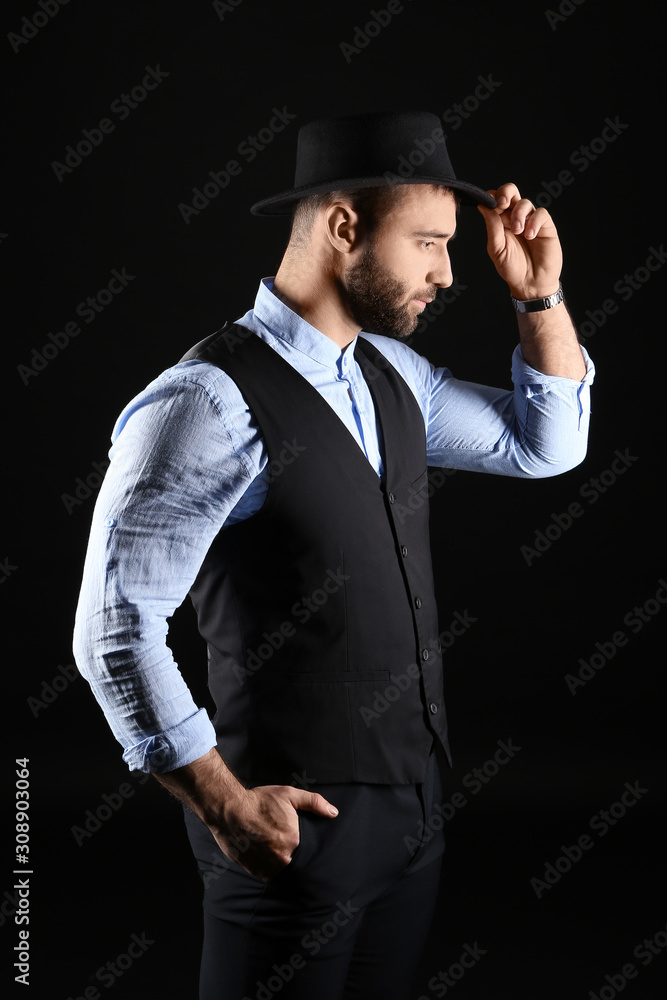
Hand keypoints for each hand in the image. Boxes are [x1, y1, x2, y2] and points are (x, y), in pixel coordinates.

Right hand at [214, 783, 338, 881]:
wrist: (229, 809)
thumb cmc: (259, 801)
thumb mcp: (289, 795)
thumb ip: (314, 803)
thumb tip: (333, 812)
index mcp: (294, 841)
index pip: (309, 852)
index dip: (308, 849)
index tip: (304, 845)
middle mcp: (283, 858)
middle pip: (296, 862)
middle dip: (295, 856)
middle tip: (287, 846)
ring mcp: (268, 867)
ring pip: (283, 871)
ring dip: (282, 864)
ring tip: (277, 852)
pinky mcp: (255, 872)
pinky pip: (269, 875)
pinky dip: (270, 868)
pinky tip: (267, 857)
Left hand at [477, 183, 562, 299]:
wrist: (530, 283)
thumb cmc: (512, 268)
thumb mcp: (497, 249)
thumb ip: (492, 226)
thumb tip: (482, 205)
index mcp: (500, 221)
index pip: (495, 200)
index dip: (492, 198)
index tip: (490, 205)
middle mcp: (515, 217)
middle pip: (511, 192)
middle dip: (506, 193)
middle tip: (502, 204)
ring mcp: (531, 220)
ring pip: (525, 202)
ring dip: (519, 214)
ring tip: (518, 231)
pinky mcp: (546, 226)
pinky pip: (541, 213)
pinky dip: (534, 222)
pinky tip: (530, 235)